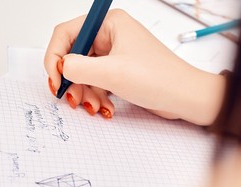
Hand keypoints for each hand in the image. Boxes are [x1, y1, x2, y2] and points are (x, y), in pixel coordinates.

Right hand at [44, 9, 225, 124]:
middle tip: (73, 99)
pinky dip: (96, 97)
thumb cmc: (158, 79)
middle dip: (72, 81)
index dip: (55, 57)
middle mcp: (109, 36)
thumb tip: (61, 67)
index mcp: (108, 24)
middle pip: (73, 57)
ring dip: (85, 93)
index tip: (56, 80)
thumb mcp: (112, 73)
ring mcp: (113, 55)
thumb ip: (78, 68)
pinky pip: (94, 83)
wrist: (184, 99)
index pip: (66, 34)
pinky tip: (106, 108)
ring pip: (82, 73)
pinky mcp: (116, 71)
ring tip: (95, 107)